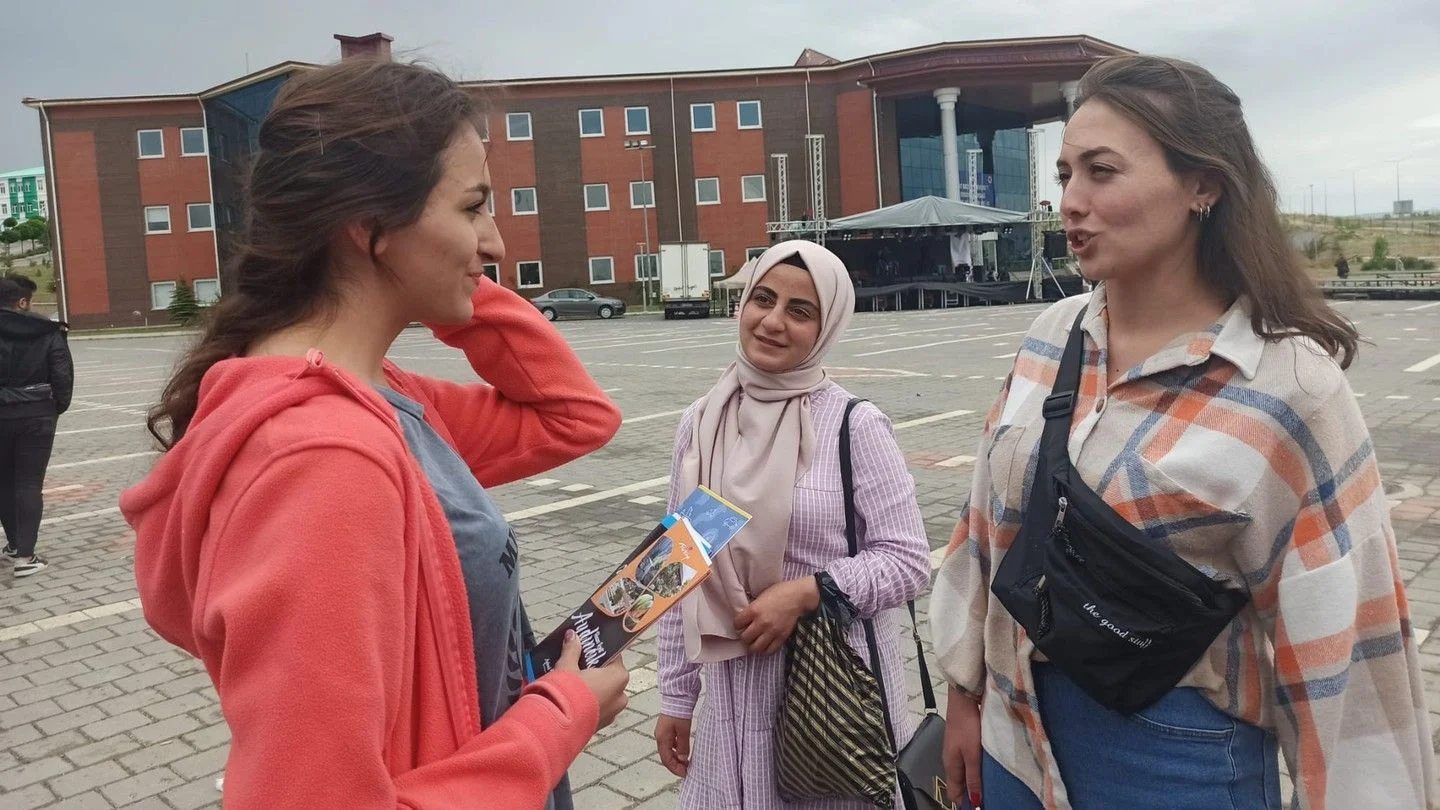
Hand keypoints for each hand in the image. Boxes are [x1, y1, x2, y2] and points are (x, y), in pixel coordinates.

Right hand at [554, 630, 628, 728]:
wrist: (557, 724)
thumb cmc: (567, 690)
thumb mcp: (567, 666)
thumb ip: (572, 649)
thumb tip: (573, 635)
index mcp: (619, 677)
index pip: (615, 658)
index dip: (601, 653)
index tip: (589, 651)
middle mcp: (621, 696)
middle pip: (610, 678)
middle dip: (597, 672)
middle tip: (579, 667)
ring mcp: (613, 713)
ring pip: (605, 695)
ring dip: (593, 689)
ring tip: (574, 684)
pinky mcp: (602, 726)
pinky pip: (597, 708)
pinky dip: (589, 703)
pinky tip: (574, 699)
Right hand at [654, 714, 692, 777]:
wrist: (676, 696)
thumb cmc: (679, 712)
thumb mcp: (684, 730)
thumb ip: (683, 745)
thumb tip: (683, 759)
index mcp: (662, 738)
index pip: (666, 759)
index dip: (675, 769)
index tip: (685, 774)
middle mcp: (660, 737)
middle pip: (666, 756)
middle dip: (675, 765)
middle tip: (686, 770)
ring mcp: (662, 732)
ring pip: (668, 750)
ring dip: (676, 758)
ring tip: (686, 763)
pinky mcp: (667, 728)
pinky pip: (670, 743)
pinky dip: (676, 750)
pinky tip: (683, 750)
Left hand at [733, 577, 820, 655]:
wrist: (798, 596)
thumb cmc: (780, 592)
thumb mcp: (761, 596)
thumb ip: (752, 608)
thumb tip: (744, 618)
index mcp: (754, 610)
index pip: (737, 624)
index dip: (737, 624)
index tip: (740, 623)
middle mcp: (761, 623)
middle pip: (744, 638)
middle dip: (744, 636)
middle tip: (747, 633)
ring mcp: (772, 632)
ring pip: (755, 648)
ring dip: (752, 645)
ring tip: (754, 641)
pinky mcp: (781, 637)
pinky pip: (769, 650)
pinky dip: (765, 650)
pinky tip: (764, 644)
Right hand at [943, 685, 982, 808]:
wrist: (962, 699)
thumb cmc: (967, 728)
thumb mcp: (972, 754)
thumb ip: (973, 777)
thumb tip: (975, 801)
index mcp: (951, 767)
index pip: (953, 794)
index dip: (965, 803)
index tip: (982, 805)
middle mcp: (951, 761)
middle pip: (959, 784)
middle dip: (972, 792)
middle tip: (991, 795)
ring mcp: (955, 751)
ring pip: (964, 773)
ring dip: (975, 779)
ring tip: (992, 783)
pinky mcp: (962, 742)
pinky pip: (968, 762)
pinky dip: (976, 767)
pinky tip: (987, 766)